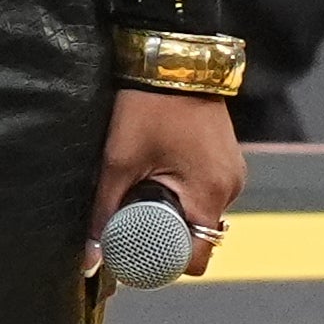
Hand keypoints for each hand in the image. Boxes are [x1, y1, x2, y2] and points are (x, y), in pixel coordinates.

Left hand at [86, 85, 246, 278]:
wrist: (172, 59)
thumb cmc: (148, 107)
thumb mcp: (119, 162)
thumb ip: (105, 212)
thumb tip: (90, 255)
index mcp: (210, 194)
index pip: (198, 258)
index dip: (167, 264)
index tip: (139, 257)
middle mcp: (230, 188)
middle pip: (200, 237)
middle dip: (168, 238)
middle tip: (134, 225)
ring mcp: (232, 172)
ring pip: (201, 214)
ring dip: (175, 214)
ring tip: (143, 195)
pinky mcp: (226, 158)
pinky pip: (206, 192)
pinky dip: (184, 195)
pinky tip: (160, 177)